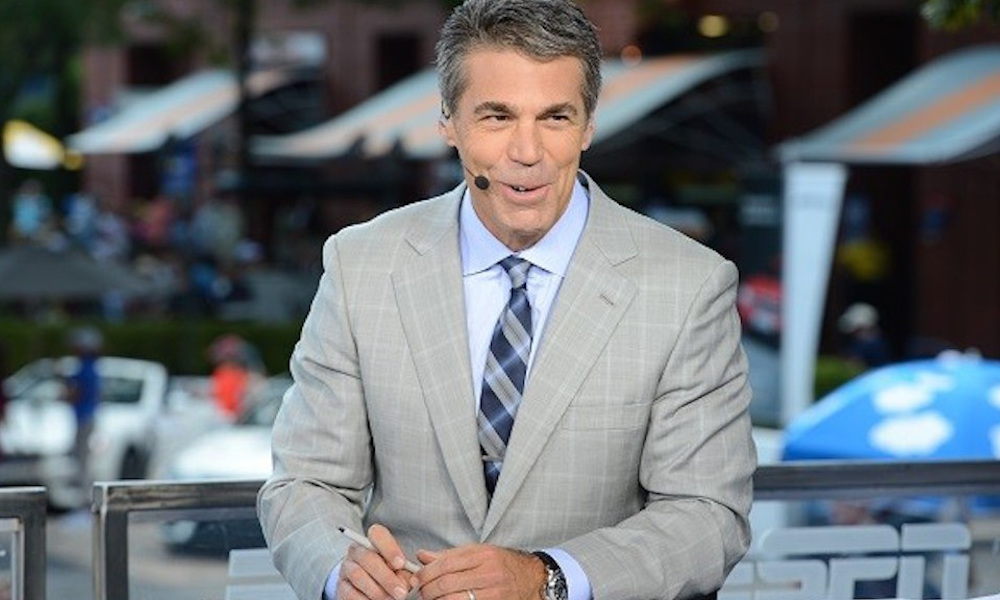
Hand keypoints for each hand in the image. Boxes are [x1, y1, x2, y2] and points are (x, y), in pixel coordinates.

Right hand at [338, 524, 418, 599]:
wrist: (366, 587)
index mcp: (372, 541)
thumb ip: (405, 572)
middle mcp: (356, 552)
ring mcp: (347, 568)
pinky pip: (350, 592)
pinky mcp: (341, 586)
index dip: (390, 548)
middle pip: (368, 558)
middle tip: (402, 593)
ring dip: (377, 590)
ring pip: (358, 575)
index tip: (401, 564)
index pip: (377, 534)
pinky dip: (365, 599)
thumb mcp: (398, 569)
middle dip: (387, 577)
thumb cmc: (388, 573)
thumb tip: (412, 582)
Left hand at [414, 544, 545, 599]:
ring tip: (430, 599)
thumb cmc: (501, 564)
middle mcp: (489, 573)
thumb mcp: (478, 552)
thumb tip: (422, 556)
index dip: (427, 573)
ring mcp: (493, 592)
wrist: (530, 578)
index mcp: (483, 555)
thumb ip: (449, 555)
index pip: (446, 563)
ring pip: (455, 599)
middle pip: (448, 583)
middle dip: (428, 590)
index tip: (417, 578)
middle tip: (420, 592)